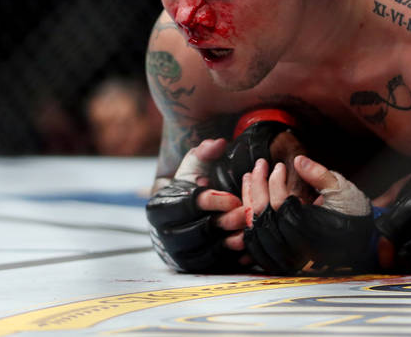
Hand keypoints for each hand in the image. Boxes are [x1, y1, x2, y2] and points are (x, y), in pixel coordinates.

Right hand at [146, 138, 247, 271]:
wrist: (183, 212)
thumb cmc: (190, 184)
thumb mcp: (195, 163)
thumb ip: (205, 151)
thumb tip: (219, 144)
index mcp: (160, 207)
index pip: (185, 206)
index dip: (211, 201)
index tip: (234, 196)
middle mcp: (164, 234)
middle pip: (197, 232)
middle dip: (224, 222)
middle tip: (247, 213)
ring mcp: (177, 253)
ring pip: (205, 252)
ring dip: (230, 242)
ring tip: (250, 229)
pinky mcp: (192, 266)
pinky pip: (212, 266)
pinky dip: (232, 258)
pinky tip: (249, 246)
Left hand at [241, 155, 375, 273]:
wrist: (360, 239)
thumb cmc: (352, 213)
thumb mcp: (341, 189)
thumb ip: (319, 175)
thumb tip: (298, 160)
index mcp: (313, 232)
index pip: (281, 206)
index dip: (276, 183)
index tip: (278, 166)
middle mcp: (297, 249)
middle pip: (264, 218)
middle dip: (257, 187)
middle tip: (259, 166)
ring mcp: (287, 257)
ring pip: (255, 231)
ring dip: (248, 201)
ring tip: (250, 179)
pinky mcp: (280, 260)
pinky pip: (255, 245)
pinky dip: (248, 223)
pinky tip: (248, 203)